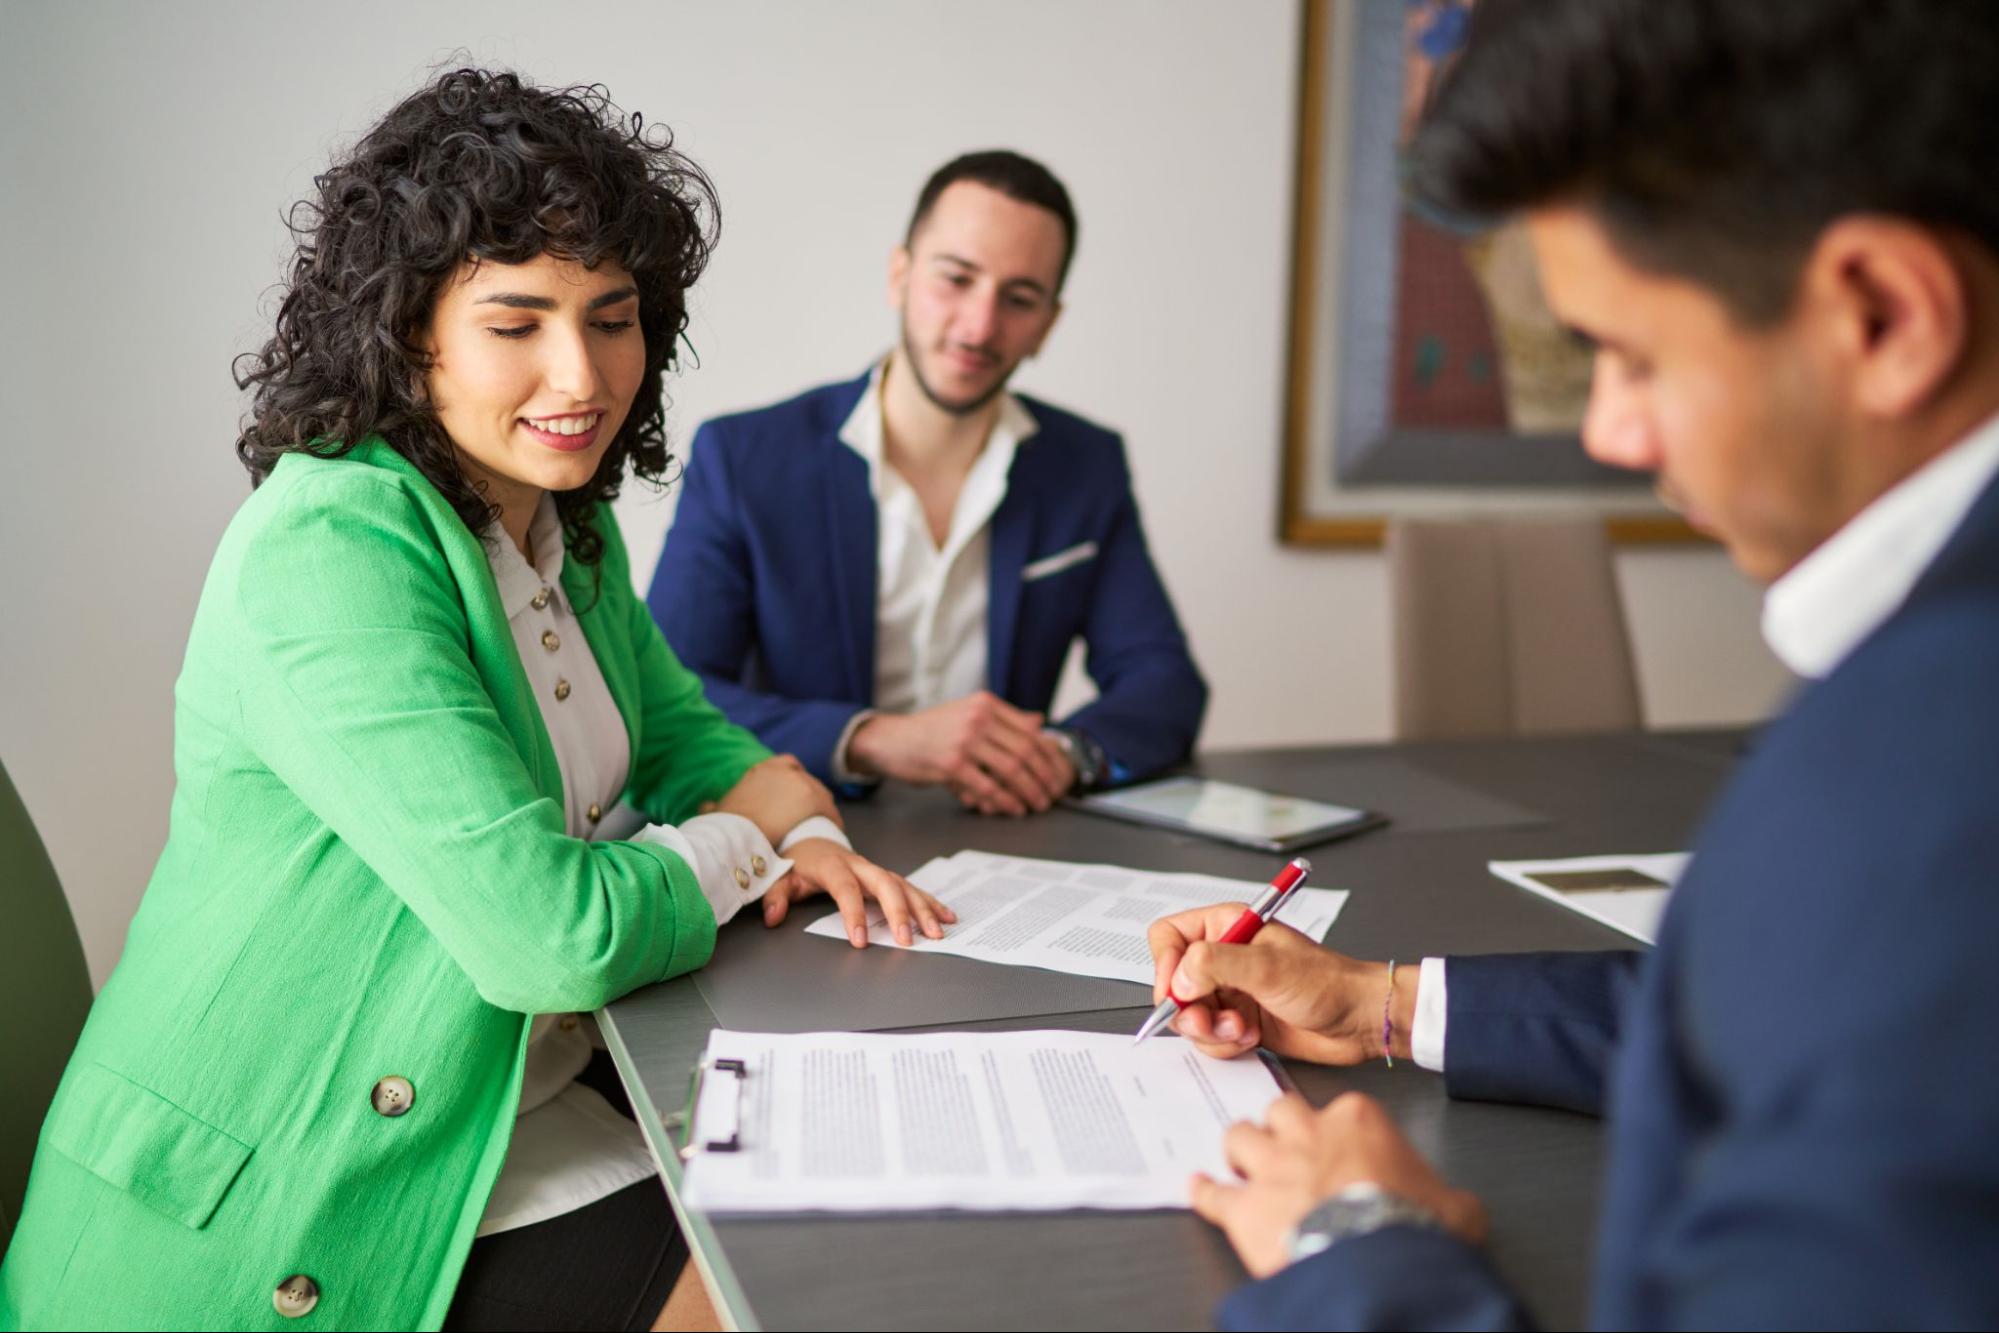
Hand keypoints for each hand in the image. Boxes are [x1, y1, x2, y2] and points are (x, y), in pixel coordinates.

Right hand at [714, 754, 840, 845]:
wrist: (737, 835)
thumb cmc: (726, 826)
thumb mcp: (715, 811)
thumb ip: (713, 806)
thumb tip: (706, 806)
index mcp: (763, 769)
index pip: (786, 766)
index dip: (791, 783)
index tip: (792, 800)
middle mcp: (783, 770)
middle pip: (805, 781)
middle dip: (807, 799)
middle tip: (806, 819)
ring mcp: (801, 782)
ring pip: (820, 794)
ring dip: (820, 810)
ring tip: (818, 829)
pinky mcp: (814, 799)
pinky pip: (829, 811)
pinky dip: (831, 821)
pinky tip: (829, 835)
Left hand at [760, 839, 956, 947]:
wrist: (812, 839)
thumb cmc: (799, 863)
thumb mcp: (781, 877)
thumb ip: (776, 896)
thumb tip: (773, 917)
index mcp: (834, 866)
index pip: (845, 889)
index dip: (853, 914)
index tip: (860, 941)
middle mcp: (860, 866)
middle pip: (885, 884)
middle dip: (899, 912)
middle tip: (907, 940)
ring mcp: (877, 870)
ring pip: (904, 886)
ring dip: (922, 909)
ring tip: (935, 932)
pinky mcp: (887, 876)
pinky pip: (912, 887)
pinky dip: (930, 902)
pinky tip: (946, 916)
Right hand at [846, 692, 1075, 815]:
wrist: (891, 739)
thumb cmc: (931, 730)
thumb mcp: (967, 714)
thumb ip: (1004, 719)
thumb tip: (1039, 723)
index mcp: (985, 704)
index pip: (1029, 731)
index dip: (1048, 756)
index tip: (1057, 774)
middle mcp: (978, 717)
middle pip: (1025, 751)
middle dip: (1043, 777)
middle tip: (1051, 795)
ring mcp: (964, 740)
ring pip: (1011, 770)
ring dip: (1028, 792)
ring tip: (1036, 804)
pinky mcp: (952, 764)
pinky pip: (987, 786)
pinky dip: (1004, 801)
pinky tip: (1012, 808)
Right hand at [1147, 904, 1412, 1064]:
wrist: (1359, 1021)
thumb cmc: (1327, 983)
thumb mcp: (1268, 967)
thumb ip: (1216, 964)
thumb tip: (1177, 979)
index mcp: (1227, 927)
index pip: (1169, 937)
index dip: (1165, 965)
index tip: (1177, 992)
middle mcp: (1224, 958)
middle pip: (1173, 983)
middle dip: (1189, 1009)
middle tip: (1210, 1021)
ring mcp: (1230, 991)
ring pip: (1189, 1015)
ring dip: (1210, 1030)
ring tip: (1242, 1030)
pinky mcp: (1239, 1021)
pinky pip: (1209, 1036)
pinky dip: (1224, 1043)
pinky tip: (1252, 1038)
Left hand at [1191, 1092, 1486, 1277]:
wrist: (1378, 1264)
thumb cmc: (1413, 1230)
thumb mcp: (1456, 1208)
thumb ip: (1449, 1196)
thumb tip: (1458, 1207)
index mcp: (1358, 1121)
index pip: (1341, 1107)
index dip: (1338, 1130)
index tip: (1341, 1146)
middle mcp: (1308, 1134)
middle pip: (1280, 1110)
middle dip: (1280, 1127)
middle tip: (1284, 1145)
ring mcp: (1272, 1168)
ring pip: (1239, 1136)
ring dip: (1239, 1151)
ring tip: (1242, 1162)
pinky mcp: (1245, 1209)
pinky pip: (1212, 1193)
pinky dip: (1204, 1192)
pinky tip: (1197, 1189)